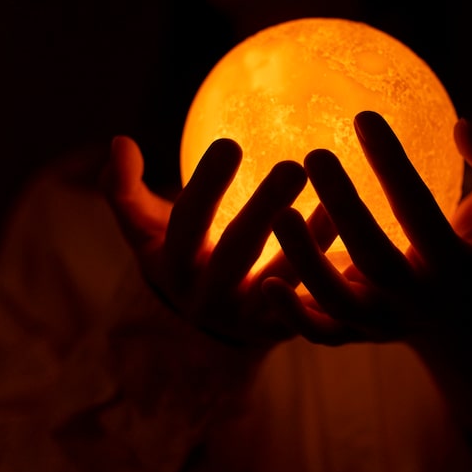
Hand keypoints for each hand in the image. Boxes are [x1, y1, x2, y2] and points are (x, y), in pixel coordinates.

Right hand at [100, 136, 336, 348]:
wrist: (212, 323)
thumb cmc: (184, 258)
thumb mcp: (147, 232)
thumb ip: (125, 190)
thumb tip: (119, 141)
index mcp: (175, 268)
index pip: (185, 225)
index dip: (205, 187)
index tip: (230, 143)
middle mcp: (210, 298)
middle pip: (237, 254)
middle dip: (263, 210)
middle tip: (294, 167)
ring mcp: (250, 318)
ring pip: (282, 281)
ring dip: (310, 242)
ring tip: (336, 201)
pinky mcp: (285, 330)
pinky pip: (312, 303)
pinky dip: (332, 272)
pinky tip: (352, 236)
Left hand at [262, 110, 471, 344]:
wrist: (460, 327)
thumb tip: (462, 124)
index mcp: (452, 263)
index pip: (419, 210)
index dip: (392, 164)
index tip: (364, 117)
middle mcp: (414, 298)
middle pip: (375, 259)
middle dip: (345, 208)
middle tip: (315, 154)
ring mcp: (381, 322)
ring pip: (337, 301)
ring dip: (306, 261)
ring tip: (280, 213)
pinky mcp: (354, 337)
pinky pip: (319, 332)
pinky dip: (291, 315)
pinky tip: (265, 282)